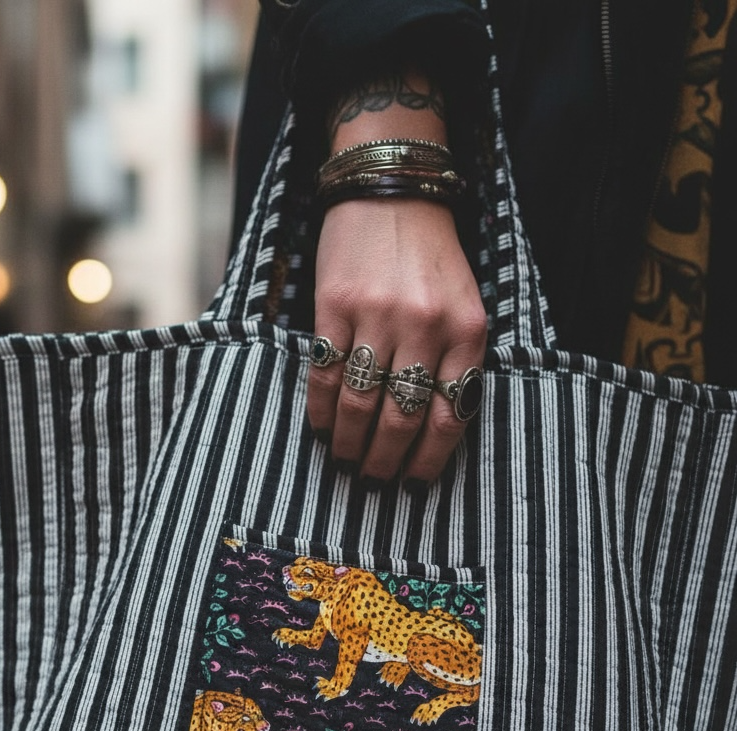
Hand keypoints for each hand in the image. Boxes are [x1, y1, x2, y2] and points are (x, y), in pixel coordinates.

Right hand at [309, 196, 486, 481]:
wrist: (391, 189)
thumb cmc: (429, 256)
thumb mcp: (463, 304)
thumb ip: (453, 359)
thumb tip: (425, 431)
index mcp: (467, 330)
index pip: (448, 415)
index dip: (428, 459)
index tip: (413, 483)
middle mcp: (426, 325)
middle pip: (402, 417)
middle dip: (384, 460)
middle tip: (371, 481)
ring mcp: (378, 315)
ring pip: (361, 402)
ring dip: (349, 442)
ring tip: (344, 462)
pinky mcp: (335, 305)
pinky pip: (326, 373)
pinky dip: (321, 410)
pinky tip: (320, 429)